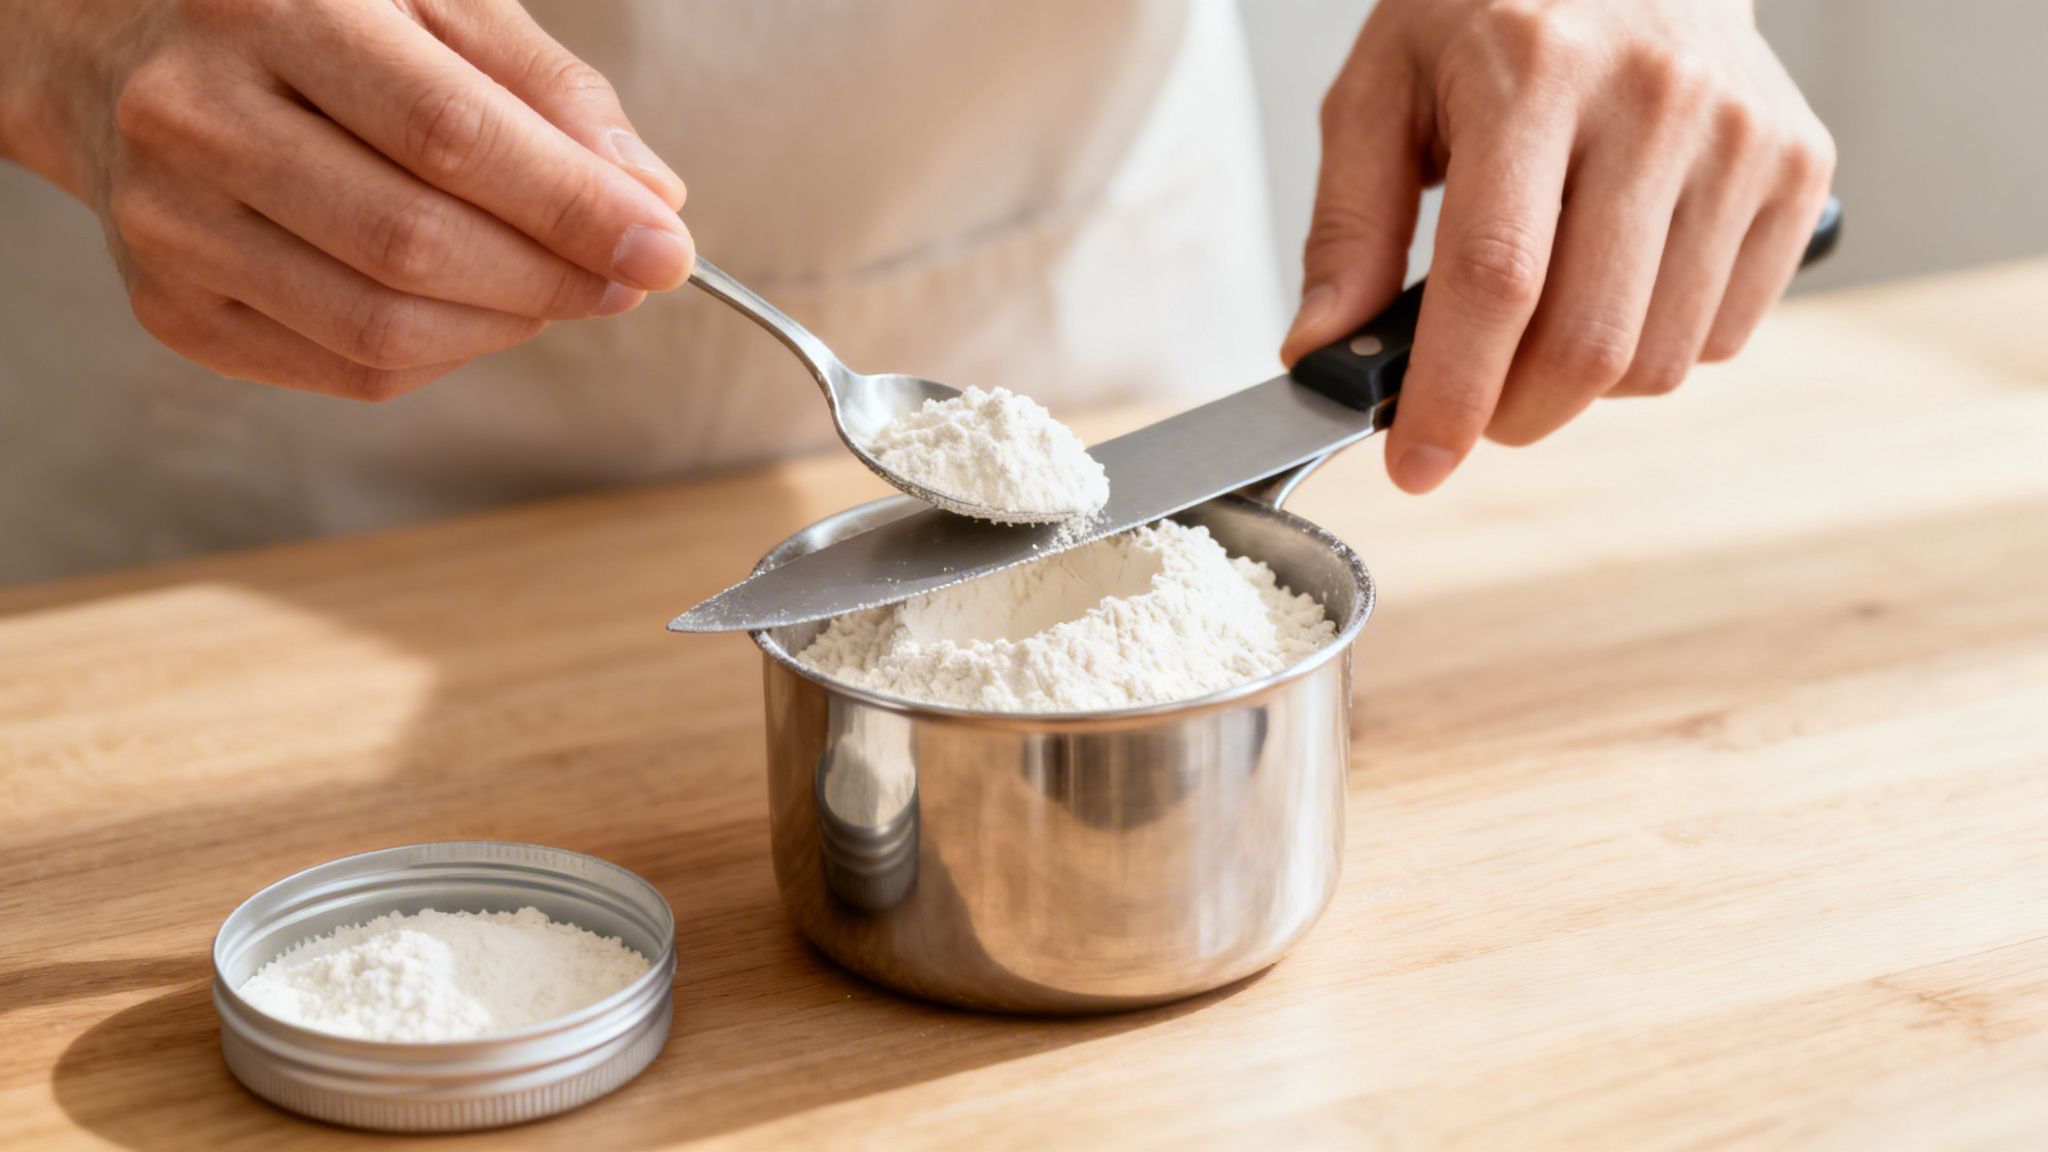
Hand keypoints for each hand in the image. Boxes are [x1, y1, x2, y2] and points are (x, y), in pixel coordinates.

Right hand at [0, 0, 692, 398]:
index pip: (451, 135)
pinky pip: (349, 369)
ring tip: (553, 286)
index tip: (664, 246)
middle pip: (414, 245)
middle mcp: (197, 117)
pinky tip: (467, 306)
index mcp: (272, 7)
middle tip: (626, 276)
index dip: (573, 207)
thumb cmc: (303, 17)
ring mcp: (170, 225)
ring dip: (507, 324)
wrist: (118, 46)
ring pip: (383, 327)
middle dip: (554, 278)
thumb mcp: (429, 1)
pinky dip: (444, 353)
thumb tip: (647, 194)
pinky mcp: (173, 309)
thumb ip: (546, 89)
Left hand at [1281, 0, 1834, 492]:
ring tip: (1540, 321)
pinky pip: (1725, 334)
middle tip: (1471, 408)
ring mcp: (1744, 134)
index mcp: (1535, 69)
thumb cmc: (1492, 15)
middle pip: (1590, 340)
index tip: (1415, 466)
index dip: (1453, 394)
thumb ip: (1348, 225)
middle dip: (1514, 414)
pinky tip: (1616, 281)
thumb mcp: (1383, 87)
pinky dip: (1657, 346)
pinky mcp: (1801, 167)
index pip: (1498, 277)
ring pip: (1663, 359)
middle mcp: (1657, 97)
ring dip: (1584, 386)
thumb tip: (1324, 350)